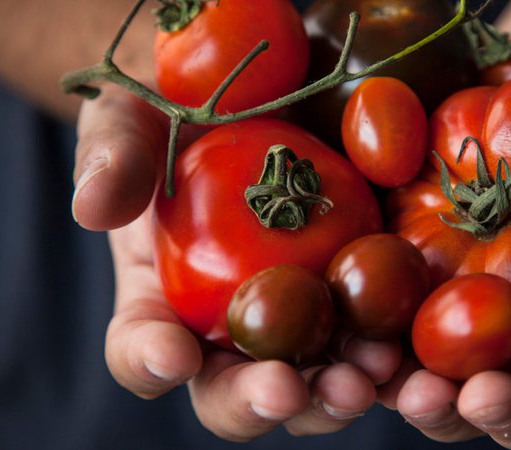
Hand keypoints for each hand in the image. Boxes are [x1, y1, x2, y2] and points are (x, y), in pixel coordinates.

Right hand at [71, 85, 402, 441]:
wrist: (256, 93)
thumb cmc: (179, 113)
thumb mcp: (136, 120)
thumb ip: (116, 158)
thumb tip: (93, 206)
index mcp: (164, 302)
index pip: (143, 349)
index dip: (149, 359)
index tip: (171, 352)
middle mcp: (232, 329)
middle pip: (236, 391)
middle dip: (260, 398)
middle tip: (286, 389)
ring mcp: (302, 318)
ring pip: (315, 382)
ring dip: (338, 392)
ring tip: (365, 376)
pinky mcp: (361, 298)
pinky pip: (379, 339)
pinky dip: (398, 358)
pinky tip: (417, 355)